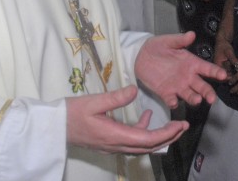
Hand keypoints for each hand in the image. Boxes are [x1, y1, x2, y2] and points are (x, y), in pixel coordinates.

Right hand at [66, 85, 187, 153]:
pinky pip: (132, 141)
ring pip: (142, 145)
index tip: (180, 125)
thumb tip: (135, 90)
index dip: (166, 134)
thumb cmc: (71, 113)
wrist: (53, 127)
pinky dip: (143, 131)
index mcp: (115, 136)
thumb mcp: (93, 101)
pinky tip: (147, 116)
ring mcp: (112, 145)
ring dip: (159, 136)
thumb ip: (116, 97)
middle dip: (168, 137)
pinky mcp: (109, 141)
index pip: (147, 139)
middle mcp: (116, 145)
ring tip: (172, 124)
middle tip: (183, 126)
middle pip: (148, 146)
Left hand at [135, 31, 226, 107]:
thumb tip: (192, 34)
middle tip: (212, 98)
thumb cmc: (157, 47)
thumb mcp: (168, 41)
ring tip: (197, 100)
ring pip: (190, 95)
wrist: (140, 56)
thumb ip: (180, 40)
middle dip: (208, 93)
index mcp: (191, 63)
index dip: (216, 72)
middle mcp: (188, 77)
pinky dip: (173, 102)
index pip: (207, 69)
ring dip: (194, 99)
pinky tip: (173, 102)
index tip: (224, 76)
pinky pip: (171, 100)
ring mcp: (178, 86)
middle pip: (202, 86)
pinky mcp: (166, 93)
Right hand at [213, 34, 237, 74]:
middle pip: (224, 76)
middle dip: (231, 77)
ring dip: (232, 75)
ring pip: (226, 74)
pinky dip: (232, 72)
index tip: (237, 77)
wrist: (222, 42)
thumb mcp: (229, 52)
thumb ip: (233, 59)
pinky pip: (227, 71)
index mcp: (217, 64)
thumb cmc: (224, 46)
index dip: (229, 77)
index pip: (222, 74)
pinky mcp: (223, 66)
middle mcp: (217, 68)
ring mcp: (220, 67)